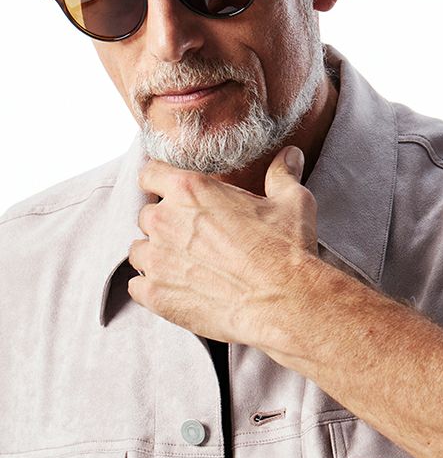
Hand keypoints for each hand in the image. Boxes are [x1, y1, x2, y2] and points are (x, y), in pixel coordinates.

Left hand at [127, 145, 319, 348]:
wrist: (284, 302)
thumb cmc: (286, 250)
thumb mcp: (291, 202)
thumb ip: (282, 174)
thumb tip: (290, 155)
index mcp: (190, 190)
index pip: (150, 174)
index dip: (159, 183)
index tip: (171, 196)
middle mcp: (165, 220)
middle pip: (147, 215)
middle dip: (165, 225)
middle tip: (194, 240)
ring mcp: (156, 259)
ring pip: (139, 251)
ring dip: (157, 257)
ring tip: (187, 268)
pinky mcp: (155, 294)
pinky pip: (137, 287)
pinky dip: (153, 289)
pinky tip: (178, 292)